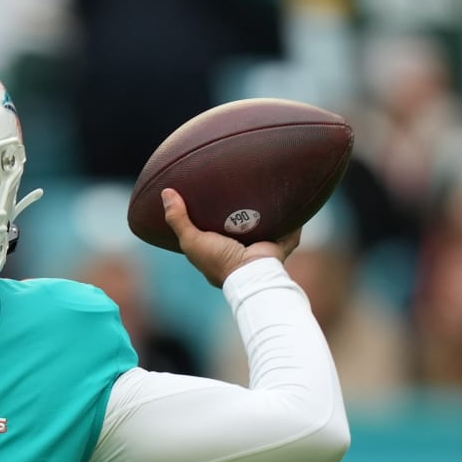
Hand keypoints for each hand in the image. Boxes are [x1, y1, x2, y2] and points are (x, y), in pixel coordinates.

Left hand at [163, 189, 300, 287]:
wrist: (250, 272)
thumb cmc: (218, 259)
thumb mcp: (191, 240)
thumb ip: (177, 218)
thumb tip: (166, 192)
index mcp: (220, 252)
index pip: (215, 233)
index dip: (212, 218)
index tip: (209, 198)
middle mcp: (241, 251)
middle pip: (243, 227)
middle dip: (243, 212)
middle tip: (241, 189)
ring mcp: (262, 248)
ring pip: (267, 227)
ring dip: (268, 213)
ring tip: (267, 189)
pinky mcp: (280, 245)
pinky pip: (290, 229)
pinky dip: (294, 220)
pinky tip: (295, 199)